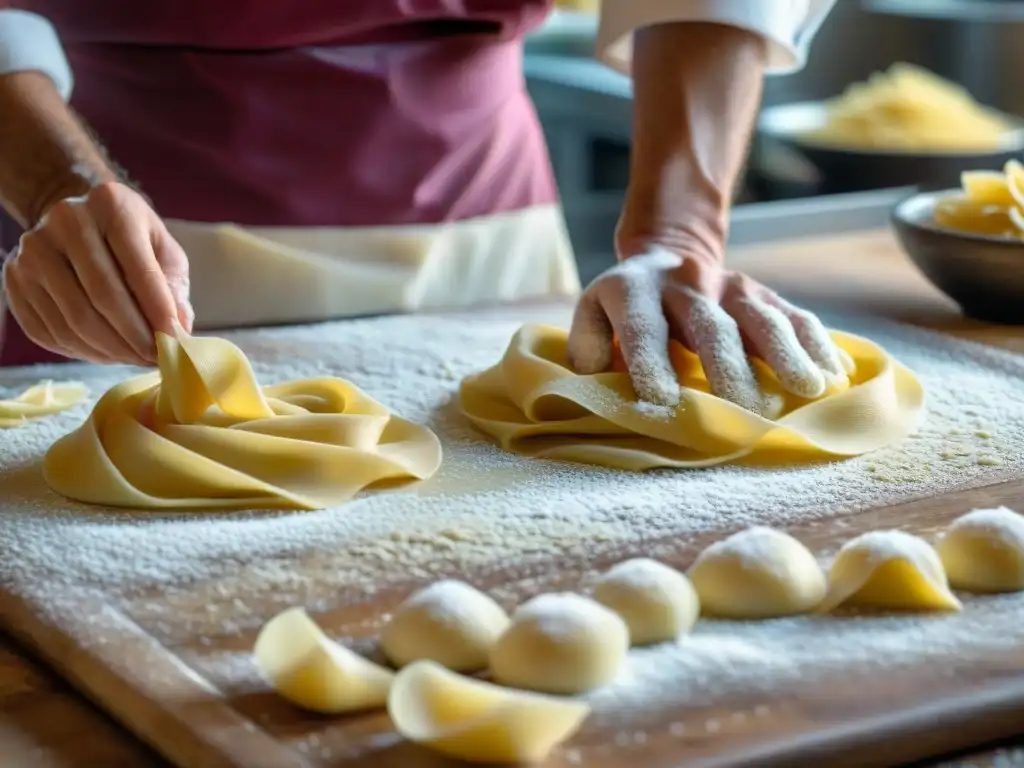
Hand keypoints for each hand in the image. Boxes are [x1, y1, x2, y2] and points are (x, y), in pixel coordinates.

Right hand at [3, 181, 192, 364]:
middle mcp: (65, 222)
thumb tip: (178, 330)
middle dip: (134, 338)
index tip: (174, 341)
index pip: (138, 270)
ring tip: (134, 359)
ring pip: (74, 319)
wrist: (74, 216)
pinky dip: (81, 351)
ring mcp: (33, 251)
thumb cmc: (129, 234)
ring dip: (110, 350)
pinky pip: (48, 330)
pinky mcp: (14, 279)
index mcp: (111, 206)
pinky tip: (105, 353)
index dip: (157, 312)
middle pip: (103, 298)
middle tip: (154, 359)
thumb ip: (173, 285)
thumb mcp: (161, 247)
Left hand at [566, 248, 849, 412]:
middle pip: (710, 325)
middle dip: (728, 367)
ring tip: (807, 392)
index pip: (641, 327)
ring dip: (786, 355)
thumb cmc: (625, 307)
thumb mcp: (593, 314)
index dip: (649, 362)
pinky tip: (835, 376)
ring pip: (760, 318)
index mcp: (633, 291)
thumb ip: (588, 346)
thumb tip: (598, 385)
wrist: (669, 253)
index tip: (661, 401)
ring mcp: (730, 286)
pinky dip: (817, 345)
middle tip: (744, 409)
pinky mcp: (764, 295)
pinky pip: (795, 317)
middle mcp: (684, 285)